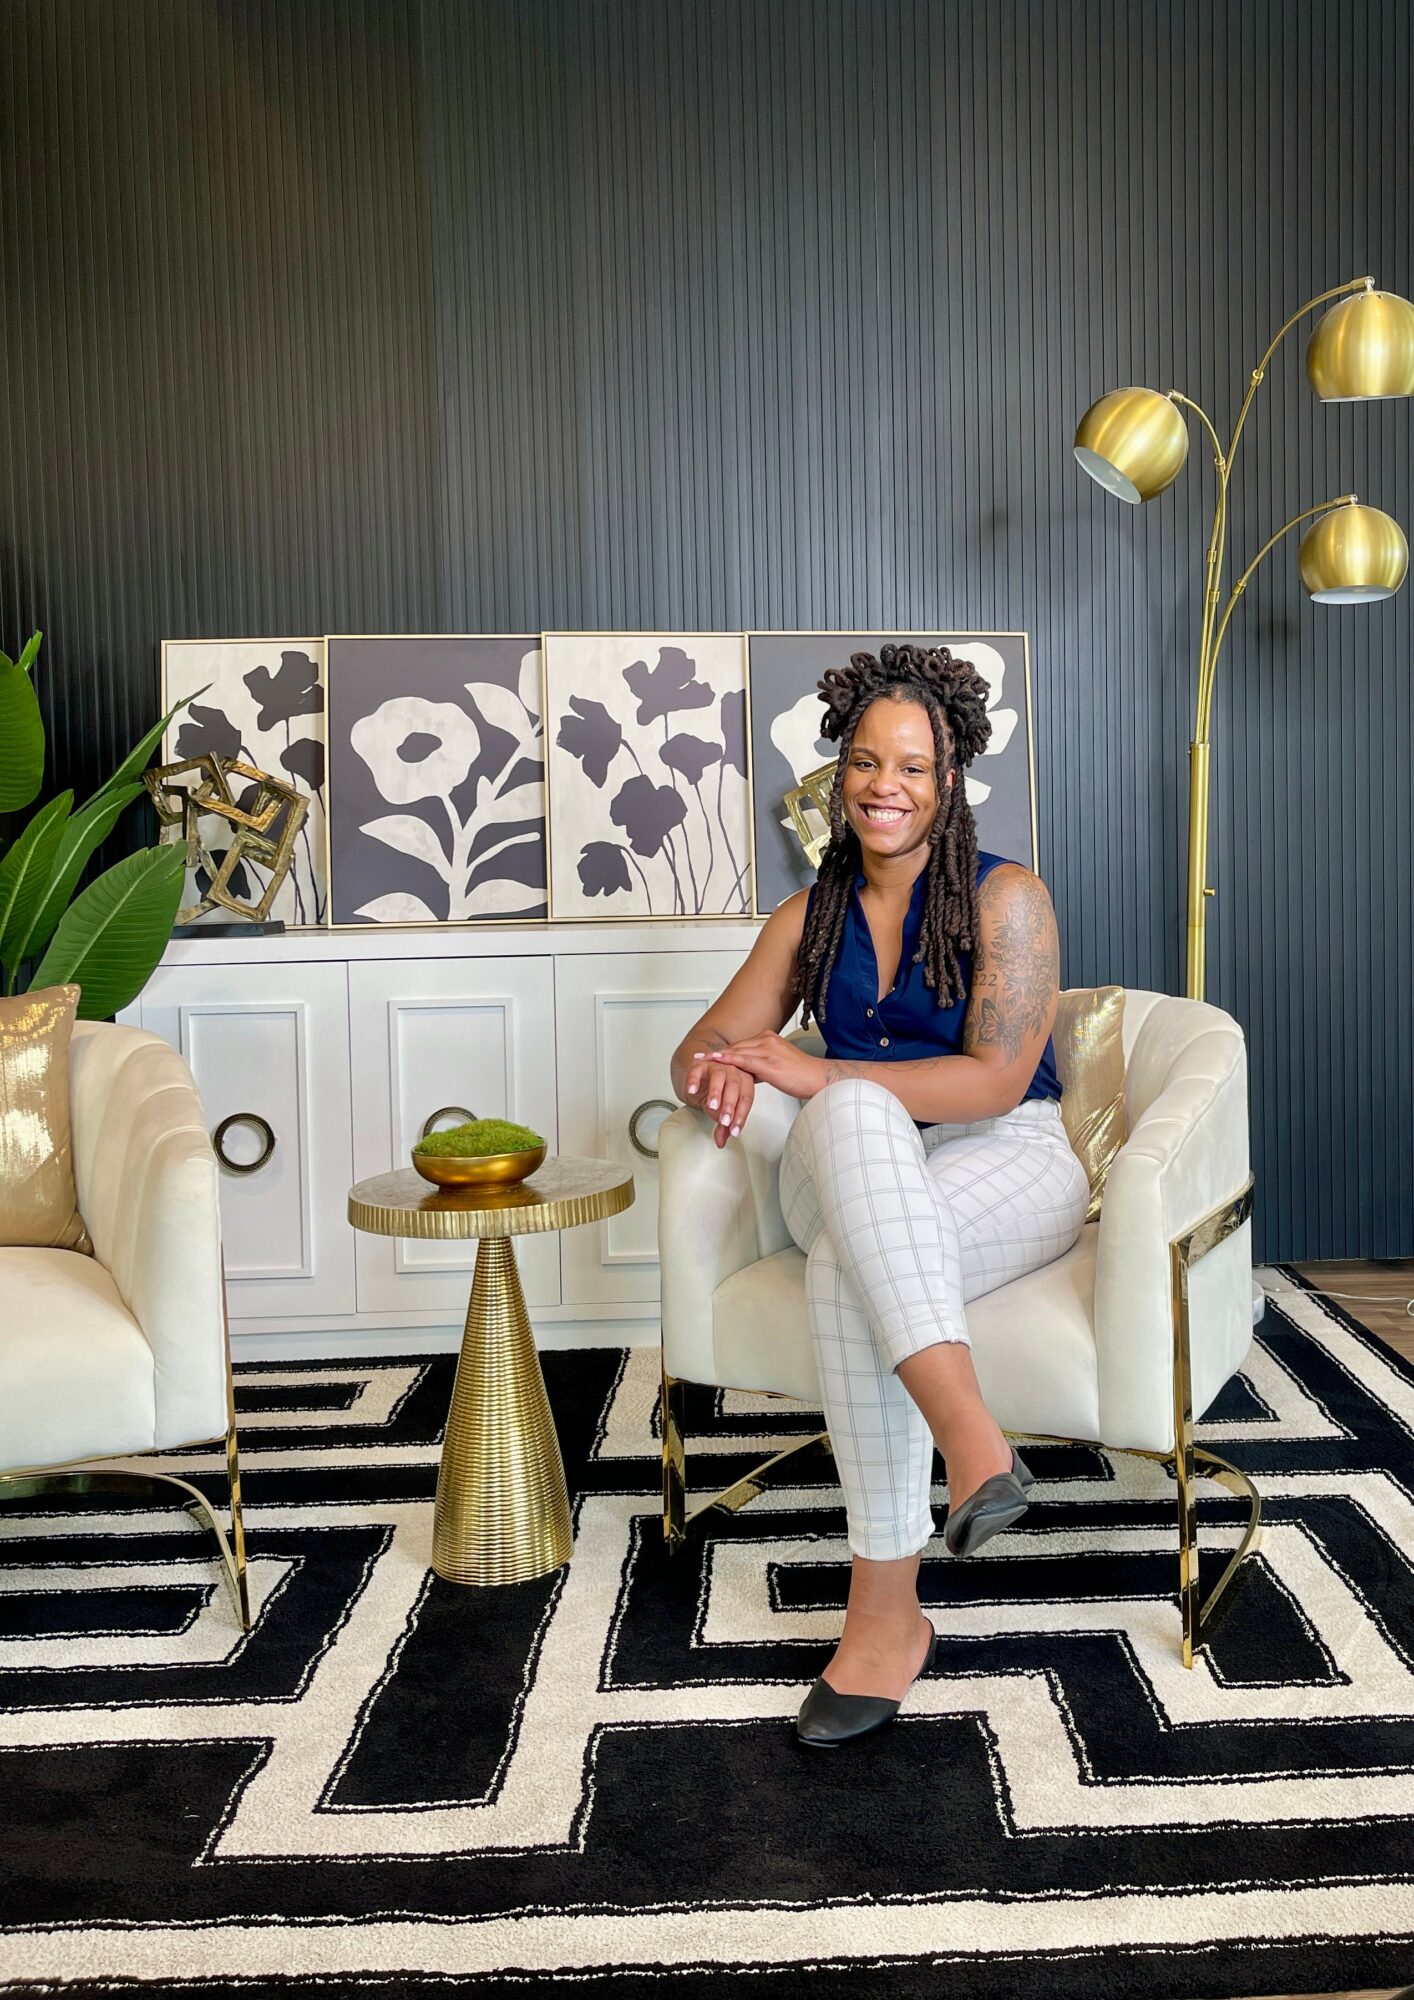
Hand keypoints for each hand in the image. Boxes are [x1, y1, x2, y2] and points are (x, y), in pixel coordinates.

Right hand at [684, 1056, 755, 1148]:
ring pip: (719, 1076)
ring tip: (712, 1105)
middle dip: (730, 1105)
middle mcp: (734, 1070)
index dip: (741, 1115)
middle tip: (724, 1120)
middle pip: (735, 1086)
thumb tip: (721, 1142)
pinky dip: (694, 1080)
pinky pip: (698, 1071)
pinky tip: (692, 1090)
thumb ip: (724, 1126)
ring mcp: (717, 1066)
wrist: (700, 1078)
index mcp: (745, 1081)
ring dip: (716, 1092)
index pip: (746, 1098)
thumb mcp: (722, 1111)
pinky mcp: (700, 1065)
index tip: (734, 1130)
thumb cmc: (716, 1092)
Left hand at [706, 1033, 825, 1100]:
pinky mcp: (769, 1062)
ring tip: (700, 1061)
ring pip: (737, 1052)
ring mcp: (768, 1049)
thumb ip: (760, 1067)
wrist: (819, 1078)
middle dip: (715, 1054)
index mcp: (769, 1039)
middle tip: (697, 1057)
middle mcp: (767, 1040)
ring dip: (717, 1058)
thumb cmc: (802, 1075)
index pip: (741, 1045)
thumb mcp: (777, 1066)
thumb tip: (747, 1073)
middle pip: (736, 1046)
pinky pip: (744, 1060)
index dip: (723, 1051)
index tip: (707, 1054)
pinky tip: (717, 1061)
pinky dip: (728, 1060)